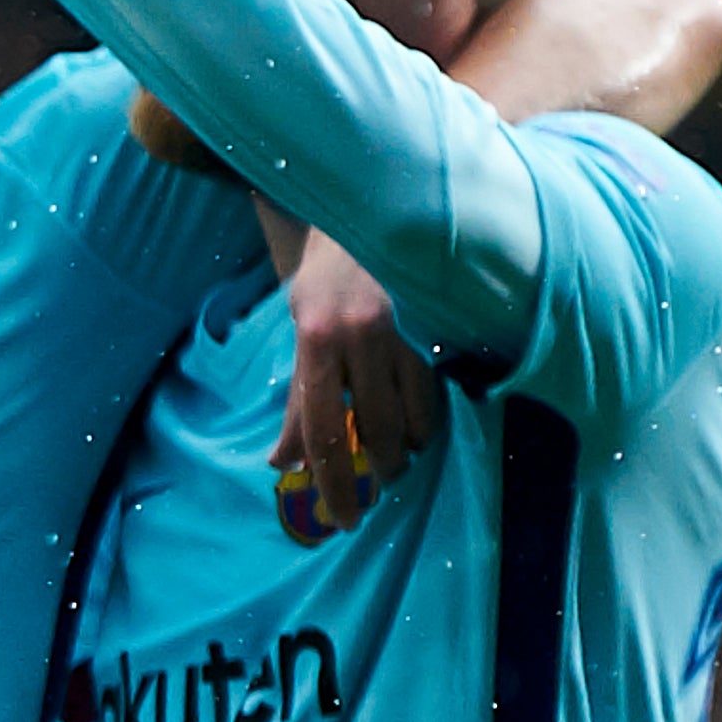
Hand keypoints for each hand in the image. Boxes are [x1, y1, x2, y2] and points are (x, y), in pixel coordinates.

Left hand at [279, 231, 444, 534]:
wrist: (377, 205)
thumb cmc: (330, 273)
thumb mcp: (302, 326)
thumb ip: (296, 395)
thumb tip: (282, 460)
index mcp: (316, 335)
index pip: (318, 426)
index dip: (328, 478)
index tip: (337, 515)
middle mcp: (360, 334)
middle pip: (370, 430)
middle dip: (373, 472)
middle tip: (373, 494)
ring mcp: (405, 329)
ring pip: (411, 418)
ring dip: (403, 452)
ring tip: (395, 464)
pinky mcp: (438, 326)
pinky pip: (438, 393)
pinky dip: (427, 422)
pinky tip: (419, 432)